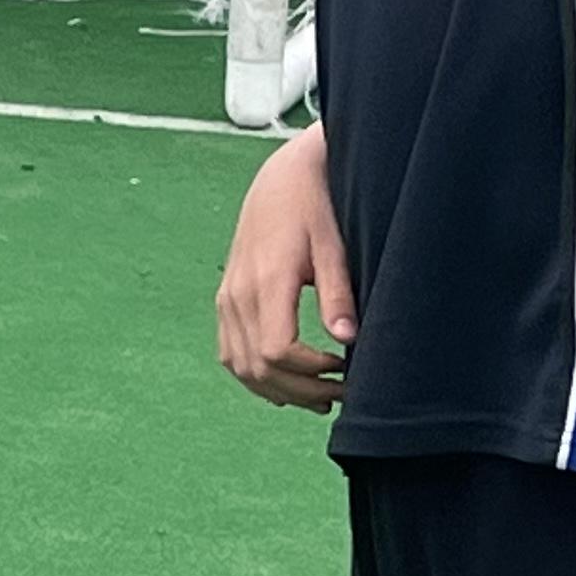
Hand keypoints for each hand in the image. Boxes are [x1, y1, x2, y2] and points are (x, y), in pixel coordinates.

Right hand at [217, 126, 354, 410]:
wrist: (280, 179)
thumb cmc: (314, 207)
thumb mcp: (333, 246)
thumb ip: (337, 293)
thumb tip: (348, 339)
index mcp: (266, 281)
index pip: (277, 350)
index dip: (311, 372)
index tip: (346, 369)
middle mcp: (237, 294)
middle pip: (257, 366)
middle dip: (300, 390)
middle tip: (341, 395)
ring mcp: (227, 299)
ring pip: (239, 365)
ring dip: (277, 389)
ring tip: (319, 397)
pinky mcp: (226, 300)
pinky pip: (230, 352)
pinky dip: (255, 375)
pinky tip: (286, 381)